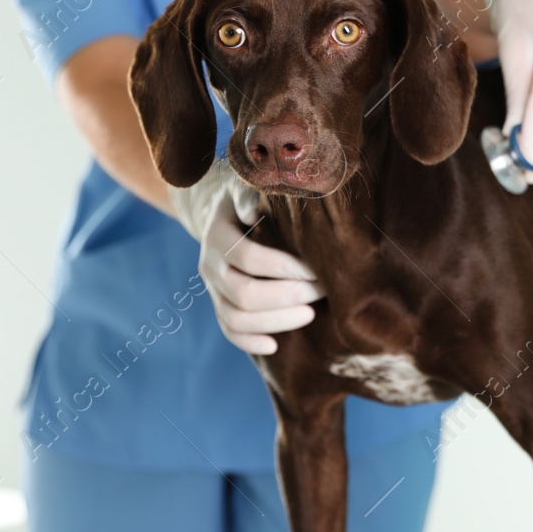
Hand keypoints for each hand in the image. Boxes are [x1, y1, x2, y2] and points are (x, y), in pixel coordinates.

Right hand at [169, 164, 322, 354]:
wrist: (222, 211)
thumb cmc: (251, 197)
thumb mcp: (248, 186)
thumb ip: (251, 193)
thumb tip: (253, 210)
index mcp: (218, 233)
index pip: (248, 257)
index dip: (284, 267)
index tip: (317, 269)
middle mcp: (210, 263)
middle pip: (242, 292)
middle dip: (287, 296)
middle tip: (322, 291)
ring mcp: (213, 287)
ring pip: (235, 317)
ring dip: (275, 321)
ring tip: (310, 314)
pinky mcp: (219, 303)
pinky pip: (229, 330)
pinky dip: (250, 342)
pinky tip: (274, 345)